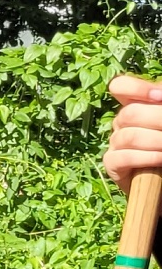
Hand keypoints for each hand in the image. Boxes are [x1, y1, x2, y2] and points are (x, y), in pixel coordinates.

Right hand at [103, 76, 161, 193]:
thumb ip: (160, 108)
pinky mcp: (112, 163)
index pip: (120, 87)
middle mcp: (121, 122)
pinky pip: (123, 157)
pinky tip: (161, 159)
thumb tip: (160, 95)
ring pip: (128, 136)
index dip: (136, 88)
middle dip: (157, 119)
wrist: (161, 181)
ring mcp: (115, 142)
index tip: (159, 97)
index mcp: (135, 105)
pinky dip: (146, 157)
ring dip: (156, 141)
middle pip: (129, 113)